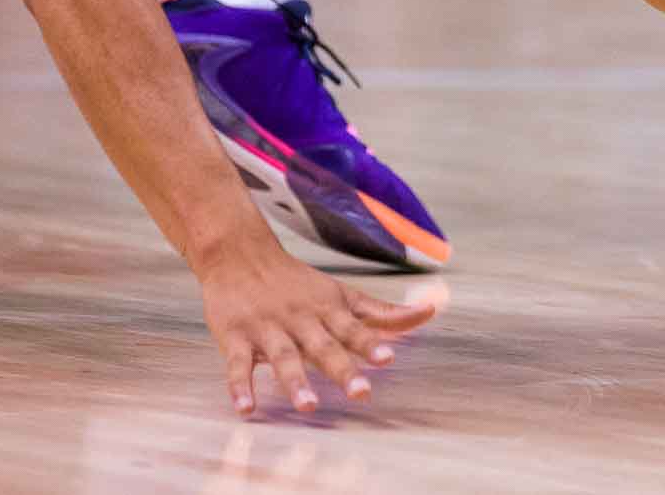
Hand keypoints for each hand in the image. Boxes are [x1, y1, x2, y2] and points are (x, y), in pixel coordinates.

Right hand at [197, 241, 435, 415]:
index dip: (370, 344)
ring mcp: (267, 328)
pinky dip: (240, 387)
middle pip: (324, 346)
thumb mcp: (341, 293)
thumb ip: (381, 311)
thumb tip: (430, 312)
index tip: (387, 360)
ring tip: (308, 407)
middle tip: (362, 393)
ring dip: (295, 382)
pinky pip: (237, 365)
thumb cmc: (298, 282)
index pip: (353, 328)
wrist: (240, 254)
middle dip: (342, 369)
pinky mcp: (234, 337)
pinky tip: (246, 409)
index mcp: (327, 309)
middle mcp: (301, 318)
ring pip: (283, 356)